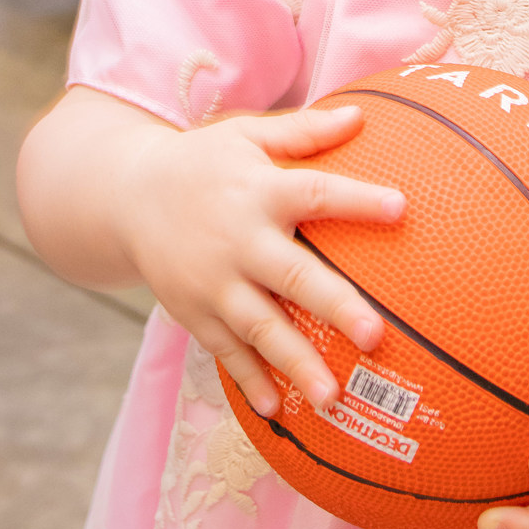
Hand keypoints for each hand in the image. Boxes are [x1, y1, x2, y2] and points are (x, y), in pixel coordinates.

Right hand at [120, 103, 403, 417]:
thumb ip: (303, 132)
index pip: (315, 193)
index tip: (401, 208)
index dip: (357, 200)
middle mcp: (238, 241)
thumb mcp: (247, 135)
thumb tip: (359, 116)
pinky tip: (279, 411)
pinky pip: (227, 353)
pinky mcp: (195, 313)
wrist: (127, 198)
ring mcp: (214, 284)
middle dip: (335, 306)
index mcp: (259, 191)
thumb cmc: (205, 162)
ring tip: (335, 396)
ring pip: (261, 328)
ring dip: (298, 363)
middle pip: (293, 276)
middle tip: (376, 336)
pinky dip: (250, 382)